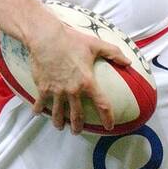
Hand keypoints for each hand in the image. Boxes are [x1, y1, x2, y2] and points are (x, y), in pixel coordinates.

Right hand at [25, 19, 125, 133]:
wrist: (46, 37)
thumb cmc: (71, 40)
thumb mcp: (95, 44)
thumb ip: (113, 53)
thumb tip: (129, 62)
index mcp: (87, 82)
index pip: (102, 104)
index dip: (107, 117)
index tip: (109, 126)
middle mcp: (73, 90)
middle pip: (77, 115)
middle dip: (78, 126)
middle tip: (77, 131)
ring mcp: (57, 91)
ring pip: (58, 113)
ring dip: (59, 122)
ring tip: (60, 126)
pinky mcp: (43, 88)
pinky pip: (41, 103)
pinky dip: (39, 109)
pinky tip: (38, 113)